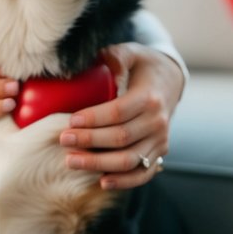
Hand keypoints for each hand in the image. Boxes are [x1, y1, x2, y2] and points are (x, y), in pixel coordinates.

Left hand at [58, 43, 183, 189]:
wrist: (170, 81)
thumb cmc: (142, 66)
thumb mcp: (131, 52)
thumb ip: (115, 56)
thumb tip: (102, 64)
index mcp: (149, 97)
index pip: (118, 112)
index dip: (93, 118)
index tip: (70, 121)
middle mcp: (158, 121)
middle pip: (121, 138)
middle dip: (89, 141)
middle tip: (62, 139)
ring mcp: (160, 140)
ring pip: (129, 159)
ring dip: (99, 164)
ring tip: (71, 161)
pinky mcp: (160, 152)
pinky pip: (143, 173)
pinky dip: (124, 181)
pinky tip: (102, 181)